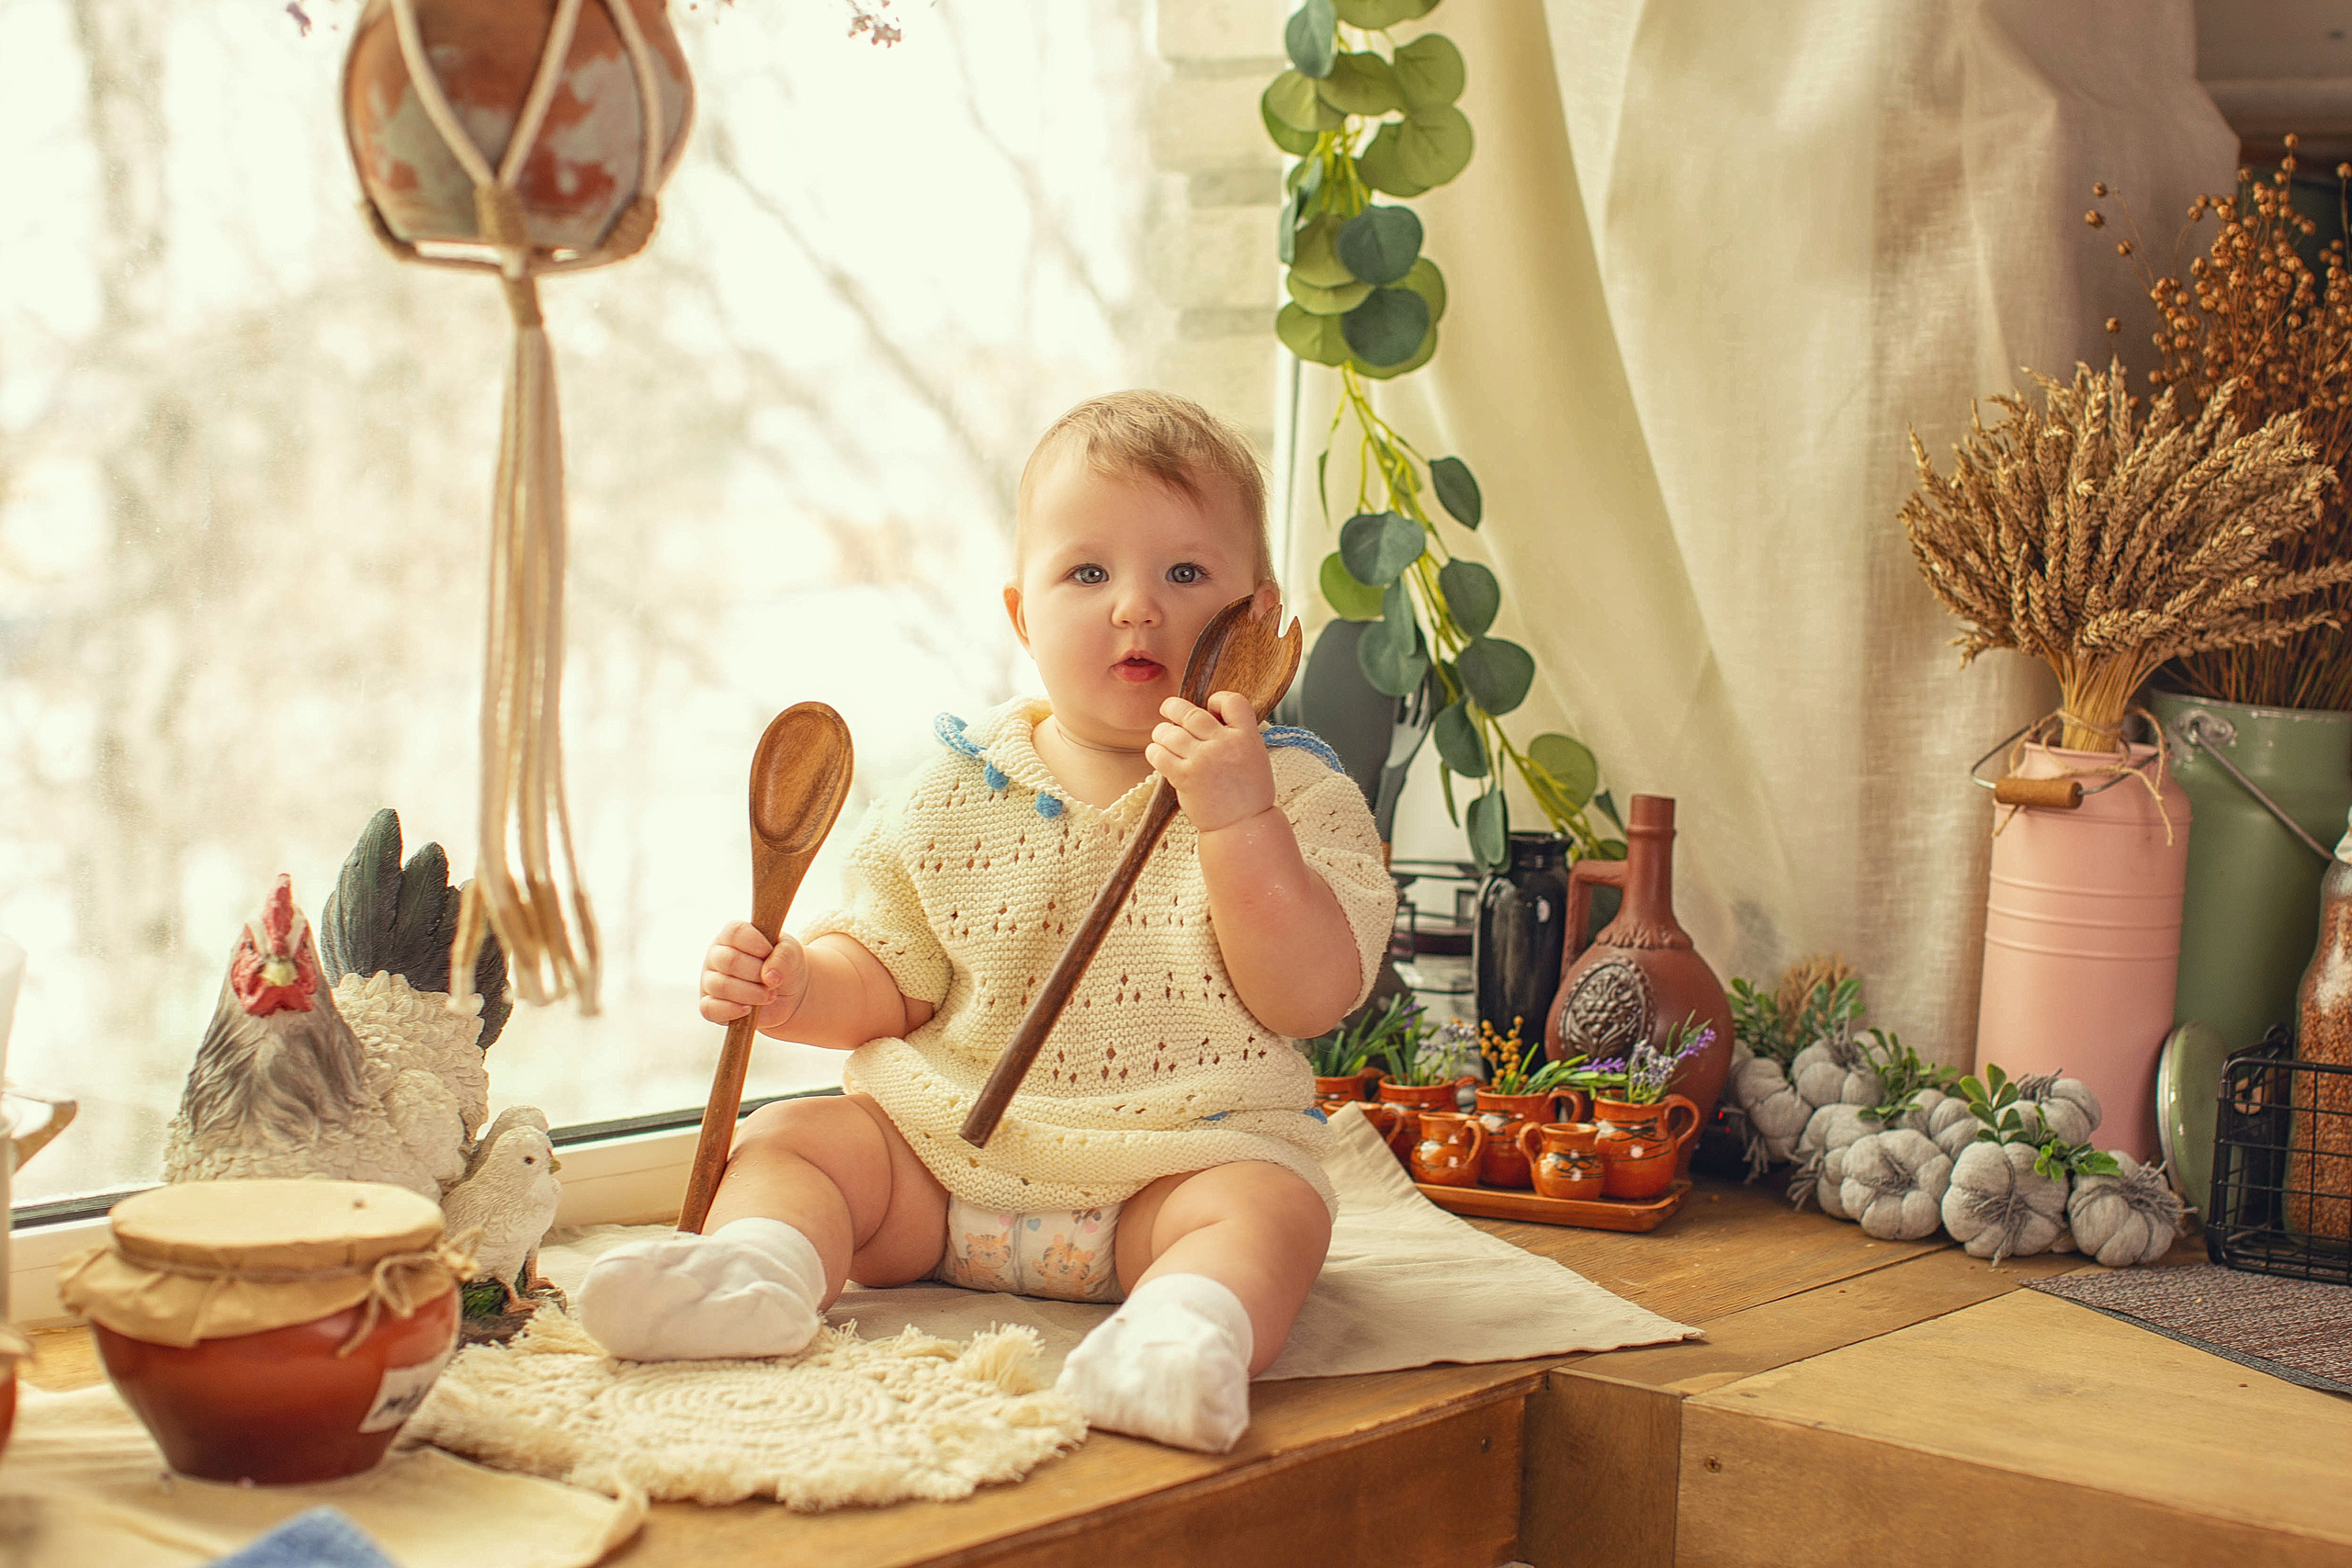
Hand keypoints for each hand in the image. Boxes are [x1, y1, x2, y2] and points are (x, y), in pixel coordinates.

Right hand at [699, 922, 806, 1029]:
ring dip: (751, 994)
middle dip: (756, 973)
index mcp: (732, 936)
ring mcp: (710, 981)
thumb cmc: (784, 966)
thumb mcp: (792, 954)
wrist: (788, 995)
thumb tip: (769, 976)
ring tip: (770, 996)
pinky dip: (731, 1010)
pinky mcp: (710, 1006)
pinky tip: (749, 1010)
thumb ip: (783, 956)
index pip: (735, 932)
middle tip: (774, 981)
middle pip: (729, 961)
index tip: (770, 952)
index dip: (755, 943)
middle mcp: (716, 956)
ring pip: (721, 986)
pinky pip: (710, 1009)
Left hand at [1148, 691, 1276, 832]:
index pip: (1232, 701)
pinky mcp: (1185, 777)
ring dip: (1162, 731)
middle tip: (1168, 708)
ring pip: (1171, 732)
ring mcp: (1203, 760)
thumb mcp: (1255, 755)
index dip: (1217, 699)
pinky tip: (1157, 752)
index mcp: (1247, 736)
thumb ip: (1235, 734)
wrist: (1243, 826)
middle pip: (1191, 713)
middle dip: (1174, 707)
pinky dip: (1154, 750)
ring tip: (1162, 735)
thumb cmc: (1249, 793)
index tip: (1209, 707)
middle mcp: (1224, 745)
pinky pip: (1159, 754)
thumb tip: (1206, 714)